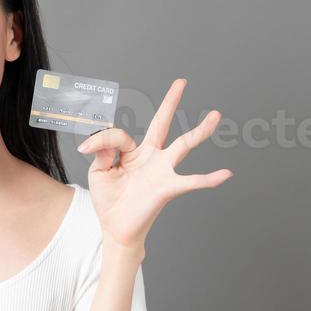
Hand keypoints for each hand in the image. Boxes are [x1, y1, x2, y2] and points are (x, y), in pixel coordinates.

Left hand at [76, 78, 231, 250]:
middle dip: (171, 102)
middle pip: (162, 124)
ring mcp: (161, 171)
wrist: (115, 228)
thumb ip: (102, 152)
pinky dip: (208, 179)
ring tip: (215, 116)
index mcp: (133, 152)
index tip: (84, 150)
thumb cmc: (110, 201)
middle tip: (181, 82)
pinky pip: (190, 181)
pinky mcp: (166, 187)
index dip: (102, 140)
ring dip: (199, 131)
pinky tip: (225, 174)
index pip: (120, 134)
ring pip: (183, 145)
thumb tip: (103, 139)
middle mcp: (151, 157)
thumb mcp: (99, 172)